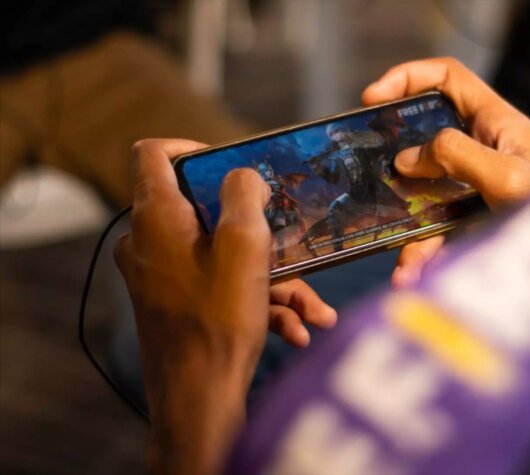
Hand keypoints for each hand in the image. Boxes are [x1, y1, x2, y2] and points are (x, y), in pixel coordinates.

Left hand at [113, 139, 332, 473]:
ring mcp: (160, 276)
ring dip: (273, 279)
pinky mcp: (174, 305)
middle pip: (203, 211)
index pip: (153, 153)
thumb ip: (243, 193)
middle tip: (289, 238)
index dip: (191, 146)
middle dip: (258, 230)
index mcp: (157, 217)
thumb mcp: (245, 245)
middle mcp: (149, 243)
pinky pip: (219, 289)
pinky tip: (297, 330)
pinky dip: (258, 303)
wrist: (198, 399)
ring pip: (222, 258)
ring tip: (314, 308)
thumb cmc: (218, 319)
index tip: (229, 162)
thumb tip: (243, 176)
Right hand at [362, 58, 529, 287]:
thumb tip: (407, 159)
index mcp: (493, 122)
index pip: (446, 78)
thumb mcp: (506, 175)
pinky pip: (436, 231)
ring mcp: (472, 186)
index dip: (408, 77)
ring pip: (424, 194)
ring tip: (403, 271)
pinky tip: (413, 280)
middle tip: (371, 177)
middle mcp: (479, 148)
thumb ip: (457, 156)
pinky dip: (423, 256)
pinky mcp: (470, 220)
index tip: (373, 98)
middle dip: (396, 160)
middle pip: (425, 137)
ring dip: (409, 230)